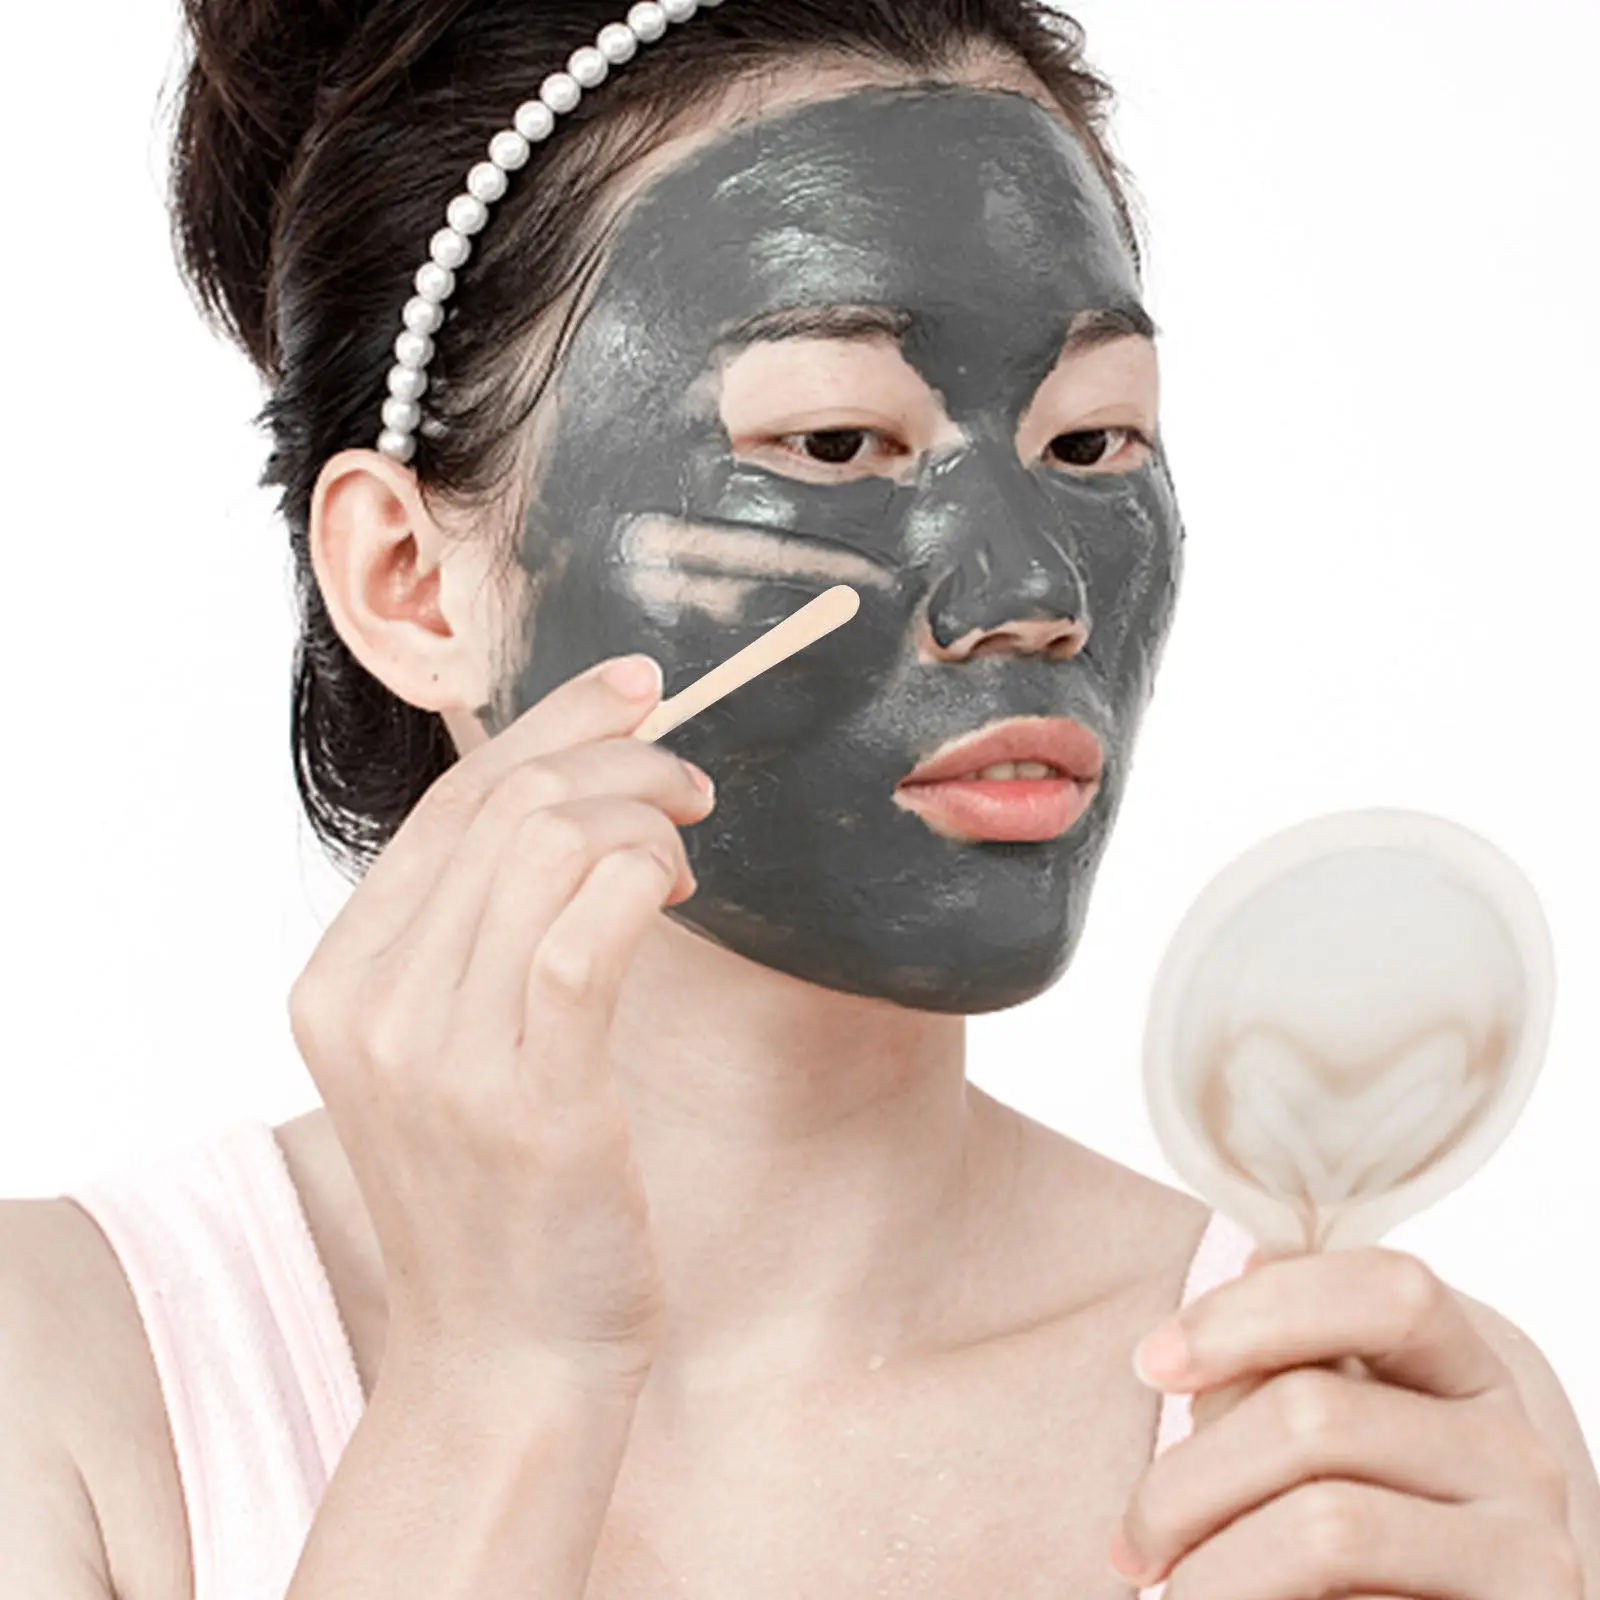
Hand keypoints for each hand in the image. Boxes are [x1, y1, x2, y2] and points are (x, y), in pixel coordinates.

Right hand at [288, 652, 715, 1393]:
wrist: (504, 1357)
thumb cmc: (502, 1192)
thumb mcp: (449, 1048)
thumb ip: (474, 933)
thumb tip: (570, 798)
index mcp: (341, 976)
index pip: (452, 801)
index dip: (552, 724)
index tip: (636, 687)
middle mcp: (371, 1003)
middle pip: (508, 806)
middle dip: (624, 762)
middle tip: (695, 784)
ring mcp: (440, 1054)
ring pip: (551, 845)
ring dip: (648, 820)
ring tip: (686, 862)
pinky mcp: (528, 1100)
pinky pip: (589, 928)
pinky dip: (646, 878)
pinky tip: (676, 895)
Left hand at [1109, 1247, 1583, 1598]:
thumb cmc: (1361, 1546)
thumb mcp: (1339, 1437)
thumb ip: (1303, 1361)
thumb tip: (1257, 1258)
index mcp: (1472, 1374)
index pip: (1386, 1291)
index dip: (1256, 1310)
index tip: (1149, 1364)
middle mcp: (1519, 1454)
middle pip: (1314, 1413)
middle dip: (1185, 1482)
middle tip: (1131, 1541)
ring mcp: (1531, 1553)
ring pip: (1325, 1525)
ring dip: (1213, 1567)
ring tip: (1170, 1592)